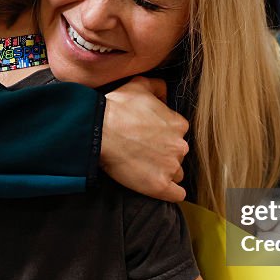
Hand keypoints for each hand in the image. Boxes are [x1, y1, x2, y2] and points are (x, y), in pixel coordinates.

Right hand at [101, 77, 188, 202]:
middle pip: (178, 154)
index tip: (150, 138)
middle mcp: (180, 146)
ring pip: (176, 173)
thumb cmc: (117, 107)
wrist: (100, 130)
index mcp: (178, 124)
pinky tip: (162, 189)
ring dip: (165, 172)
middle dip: (165, 154)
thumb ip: (158, 86)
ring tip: (146, 169)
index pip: (178, 134)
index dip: (164, 136)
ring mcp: (171, 167)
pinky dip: (172, 193)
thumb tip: (165, 93)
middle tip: (144, 153)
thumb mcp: (139, 85)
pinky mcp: (160, 186)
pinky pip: (176, 194)